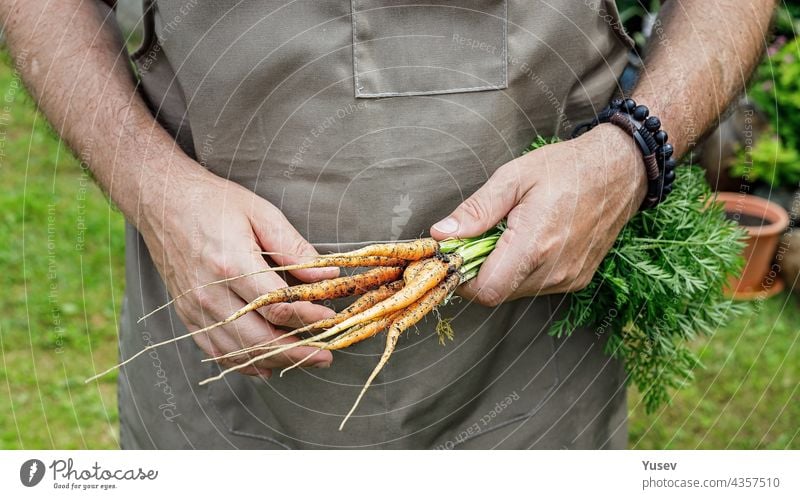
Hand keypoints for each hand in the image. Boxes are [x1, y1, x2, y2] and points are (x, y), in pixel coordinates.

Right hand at [138, 161, 337, 376]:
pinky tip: (267, 366)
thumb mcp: (261, 214)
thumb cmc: (215, 202)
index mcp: (231, 263)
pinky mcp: (187, 314)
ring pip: (240, 350)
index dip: (308, 317)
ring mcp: (195, 307)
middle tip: (326, 356)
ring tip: (305, 360)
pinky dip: (244, 363)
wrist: (161, 201)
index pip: (277, 305)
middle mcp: (210, 292)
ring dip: (275, 360)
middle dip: (298, 351)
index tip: (330, 319)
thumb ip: (294, 248)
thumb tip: (328, 275)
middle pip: (260, 337)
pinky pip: (216, 350)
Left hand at [430, 124, 646, 305]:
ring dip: (501, 270)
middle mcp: (554, 270)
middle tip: (479, 238)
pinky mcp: (576, 279)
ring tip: (508, 235)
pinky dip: (522, 270)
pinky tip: (530, 241)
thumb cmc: (567, 168)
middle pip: (497, 292)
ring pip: (515, 291)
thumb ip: (476, 210)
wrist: (620, 171)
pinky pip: (536, 286)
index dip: (463, 278)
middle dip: (479, 270)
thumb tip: (442, 233)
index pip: (485, 290)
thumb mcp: (513, 177)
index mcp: (534, 245)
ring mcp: (568, 278)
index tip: (456, 255)